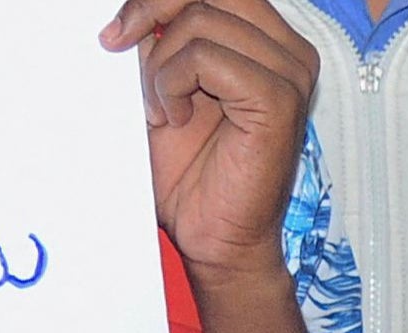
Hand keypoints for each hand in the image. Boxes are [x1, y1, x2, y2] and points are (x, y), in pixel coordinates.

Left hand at [103, 0, 318, 289]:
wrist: (211, 234)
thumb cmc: (191, 168)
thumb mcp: (165, 79)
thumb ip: (164, 35)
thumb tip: (139, 7)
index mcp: (268, 40)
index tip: (116, 33)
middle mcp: (290, 52)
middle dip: (151, 12)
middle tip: (119, 50)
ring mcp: (290, 76)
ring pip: (201, 19)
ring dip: (161, 63)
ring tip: (163, 106)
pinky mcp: (279, 102)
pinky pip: (207, 58)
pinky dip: (174, 84)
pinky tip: (177, 117)